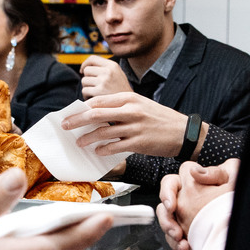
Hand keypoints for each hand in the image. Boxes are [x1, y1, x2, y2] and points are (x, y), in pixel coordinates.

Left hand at [62, 93, 190, 157]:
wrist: (184, 132)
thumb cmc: (160, 119)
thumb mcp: (140, 105)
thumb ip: (120, 107)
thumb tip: (95, 112)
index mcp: (129, 98)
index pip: (98, 101)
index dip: (81, 108)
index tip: (70, 114)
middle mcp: (131, 110)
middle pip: (95, 114)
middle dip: (77, 121)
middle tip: (65, 126)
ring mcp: (135, 127)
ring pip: (103, 131)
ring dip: (87, 138)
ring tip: (79, 142)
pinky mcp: (139, 142)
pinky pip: (115, 146)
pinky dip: (103, 149)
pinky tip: (97, 151)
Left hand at [79, 56, 131, 98]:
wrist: (130, 106)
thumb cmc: (121, 91)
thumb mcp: (117, 75)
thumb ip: (104, 69)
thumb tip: (84, 68)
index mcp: (112, 65)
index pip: (92, 58)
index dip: (85, 64)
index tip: (83, 71)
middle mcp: (108, 71)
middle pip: (86, 70)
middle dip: (87, 79)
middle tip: (93, 86)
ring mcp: (104, 81)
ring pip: (84, 81)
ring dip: (87, 88)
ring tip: (96, 93)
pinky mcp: (99, 91)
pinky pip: (84, 91)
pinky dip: (87, 96)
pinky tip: (95, 98)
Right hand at [158, 159, 237, 249]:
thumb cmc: (240, 195)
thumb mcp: (234, 178)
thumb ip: (215, 172)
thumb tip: (195, 172)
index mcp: (192, 184)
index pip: (171, 183)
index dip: (167, 192)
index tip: (172, 206)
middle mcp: (185, 201)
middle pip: (164, 209)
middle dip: (166, 221)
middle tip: (176, 232)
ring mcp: (186, 219)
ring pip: (169, 227)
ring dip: (172, 238)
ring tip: (184, 247)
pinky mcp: (191, 234)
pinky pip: (179, 242)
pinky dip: (185, 249)